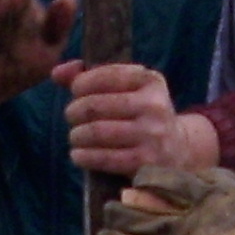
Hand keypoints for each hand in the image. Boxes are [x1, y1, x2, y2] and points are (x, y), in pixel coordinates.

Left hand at [57, 60, 220, 177]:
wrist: (177, 152)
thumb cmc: (141, 116)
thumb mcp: (126, 90)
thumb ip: (91, 77)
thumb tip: (57, 72)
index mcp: (150, 80)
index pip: (105, 75)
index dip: (81, 84)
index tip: (76, 93)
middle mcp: (155, 105)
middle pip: (95, 105)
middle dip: (74, 112)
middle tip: (72, 118)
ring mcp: (152, 134)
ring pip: (96, 132)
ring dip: (77, 136)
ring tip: (75, 137)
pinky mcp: (146, 161)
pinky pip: (105, 158)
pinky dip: (84, 156)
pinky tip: (78, 156)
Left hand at [95, 166, 234, 234]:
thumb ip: (219, 190)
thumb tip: (197, 185)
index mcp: (212, 190)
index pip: (165, 177)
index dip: (147, 178)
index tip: (140, 180)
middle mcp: (191, 211)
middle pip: (144, 200)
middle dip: (125, 202)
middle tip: (115, 204)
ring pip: (134, 226)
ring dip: (115, 223)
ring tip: (108, 221)